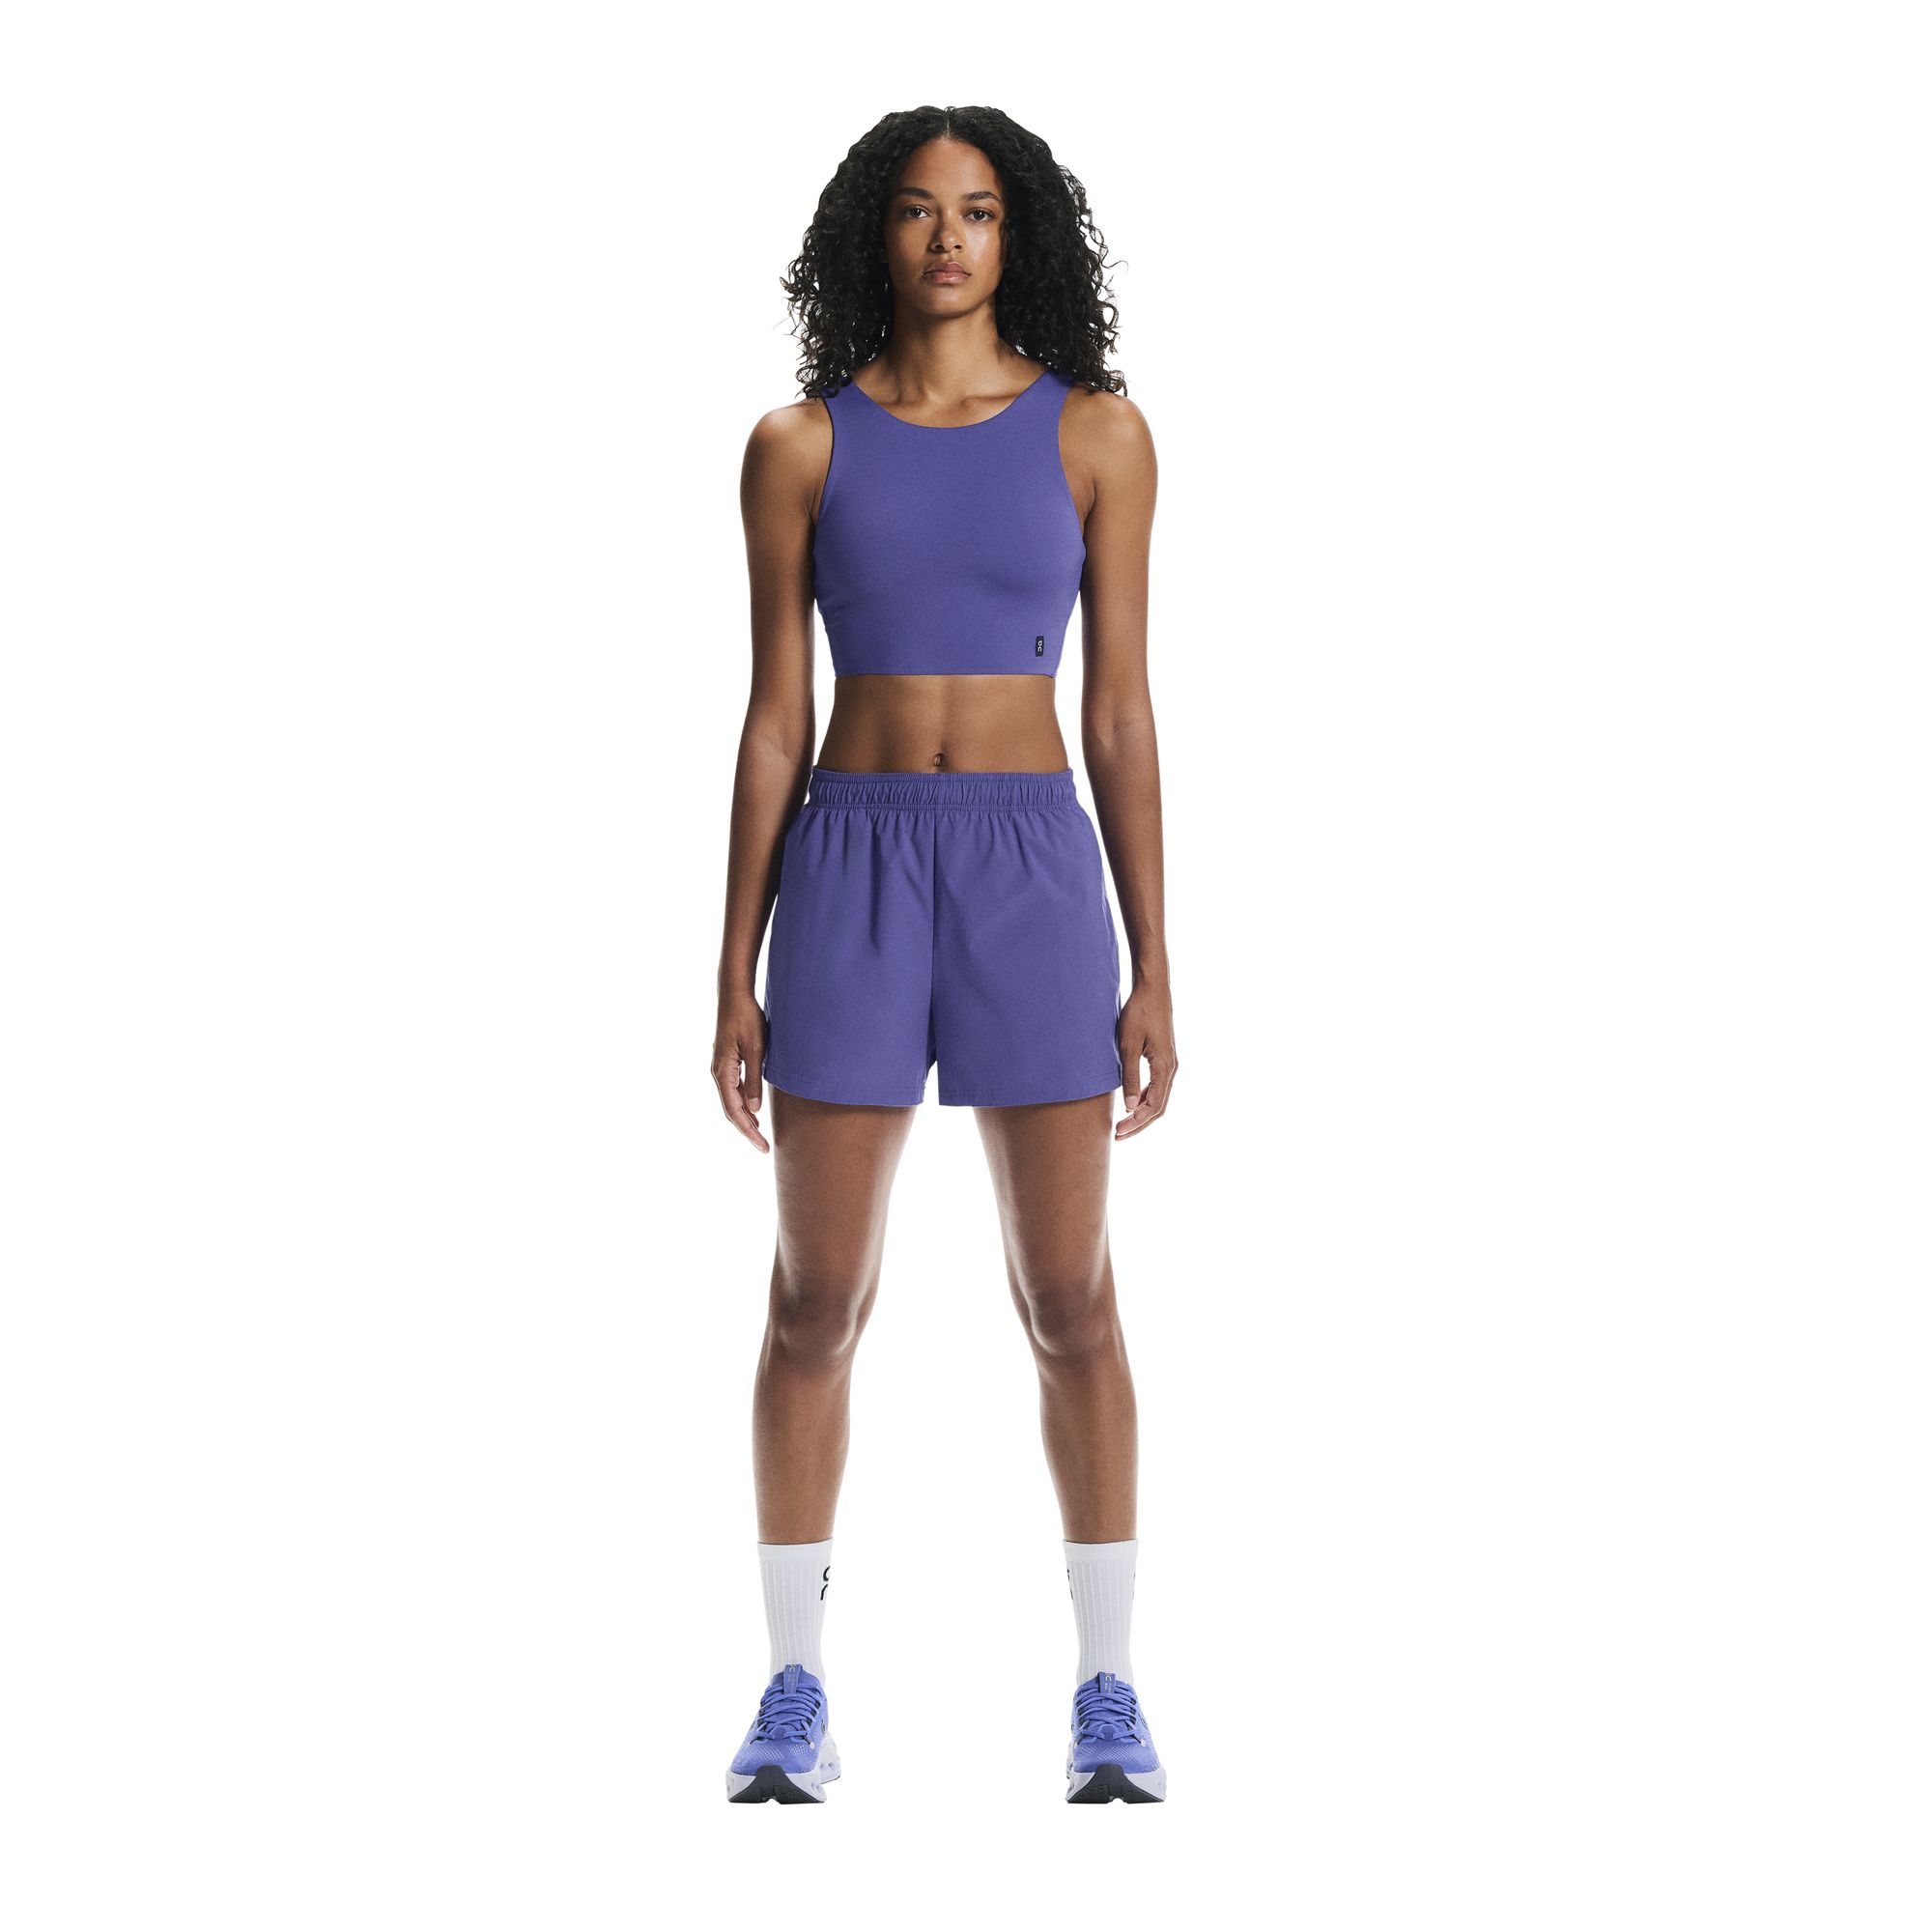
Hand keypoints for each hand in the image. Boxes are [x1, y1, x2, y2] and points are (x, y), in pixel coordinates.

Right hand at [712, 990, 770, 1151]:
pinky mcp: (727, 1062)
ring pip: (731, 1101)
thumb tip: (754, 1110)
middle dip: (747, 1130)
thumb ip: (754, 1079)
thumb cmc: (746, 1018)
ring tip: (760, 1134)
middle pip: (731, 1110)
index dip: (748, 1131)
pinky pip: (733, 1089)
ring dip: (745, 1119)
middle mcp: (718, 1073)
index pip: (734, 1111)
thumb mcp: (755, 1049)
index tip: (763, 1145)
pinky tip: (754, 1109)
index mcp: (722, 1072)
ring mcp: (721, 1068)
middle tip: (764, 1147)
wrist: (734, 995)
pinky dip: (743, 1103)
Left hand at [1115, 981, 1177, 1138]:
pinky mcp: (1163, 1057)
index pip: (1153, 1106)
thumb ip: (1130, 1076)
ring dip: (1141, 1113)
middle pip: (1158, 1107)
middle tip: (1117, 1135)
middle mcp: (1171, 1068)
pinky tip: (1131, 1103)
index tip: (1118, 1132)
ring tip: (1122, 1124)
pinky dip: (1145, 1099)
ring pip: (1159, 1098)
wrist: (1152, 988)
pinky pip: (1157, 1086)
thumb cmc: (1138, 1013)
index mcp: (1165, 1067)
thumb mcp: (1128, 1045)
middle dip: (1138, 1123)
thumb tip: (1129, 1107)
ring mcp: (1169, 1063)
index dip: (1136, 1122)